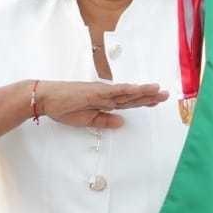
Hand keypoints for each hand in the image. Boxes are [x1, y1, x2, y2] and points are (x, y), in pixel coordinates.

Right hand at [35, 81, 168, 128]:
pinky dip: (125, 90)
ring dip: (141, 91)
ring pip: (126, 92)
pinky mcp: (93, 91)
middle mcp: (105, 94)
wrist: (46, 98)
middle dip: (148, 96)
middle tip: (165, 95)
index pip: (127, 102)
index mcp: (104, 101)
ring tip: (157, 90)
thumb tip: (122, 123)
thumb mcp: (87, 120)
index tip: (157, 101)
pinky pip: (112, 91)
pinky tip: (136, 89)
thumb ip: (104, 120)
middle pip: (131, 96)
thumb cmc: (63, 108)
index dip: (143, 101)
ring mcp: (100, 91)